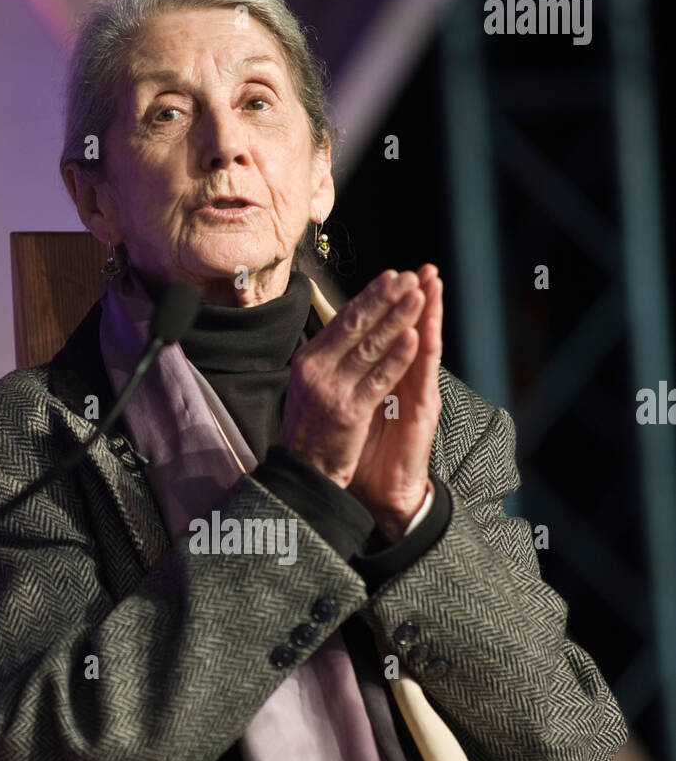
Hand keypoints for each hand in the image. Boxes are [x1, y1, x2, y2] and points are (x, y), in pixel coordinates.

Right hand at [278, 267, 427, 490]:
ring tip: (418, 297)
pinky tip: (414, 338)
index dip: (370, 296)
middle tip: (409, 278)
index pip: (343, 320)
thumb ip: (329, 356)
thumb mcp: (310, 384)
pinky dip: (398, 358)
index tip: (392, 277)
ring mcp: (332, 390)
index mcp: (308, 359)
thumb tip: (351, 323)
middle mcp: (316, 370)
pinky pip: (379, 379)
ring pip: (371, 347)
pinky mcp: (350, 412)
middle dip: (386, 299)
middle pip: (356, 325)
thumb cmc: (313, 427)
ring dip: (397, 319)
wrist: (304, 471)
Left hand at [348, 264, 442, 540]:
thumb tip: (328, 361)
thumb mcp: (348, 410)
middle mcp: (403, 381)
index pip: (385, 334)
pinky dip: (421, 351)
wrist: (380, 492)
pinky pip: (421, 375)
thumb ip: (349, 385)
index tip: (388, 276)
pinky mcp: (422, 411)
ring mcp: (415, 394)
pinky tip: (423, 328)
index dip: (387, 306)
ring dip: (427, 312)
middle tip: (419, 268)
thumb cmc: (361, 452)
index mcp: (383, 378)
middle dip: (411, 298)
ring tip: (432, 281)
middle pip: (408, 330)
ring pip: (422, 344)